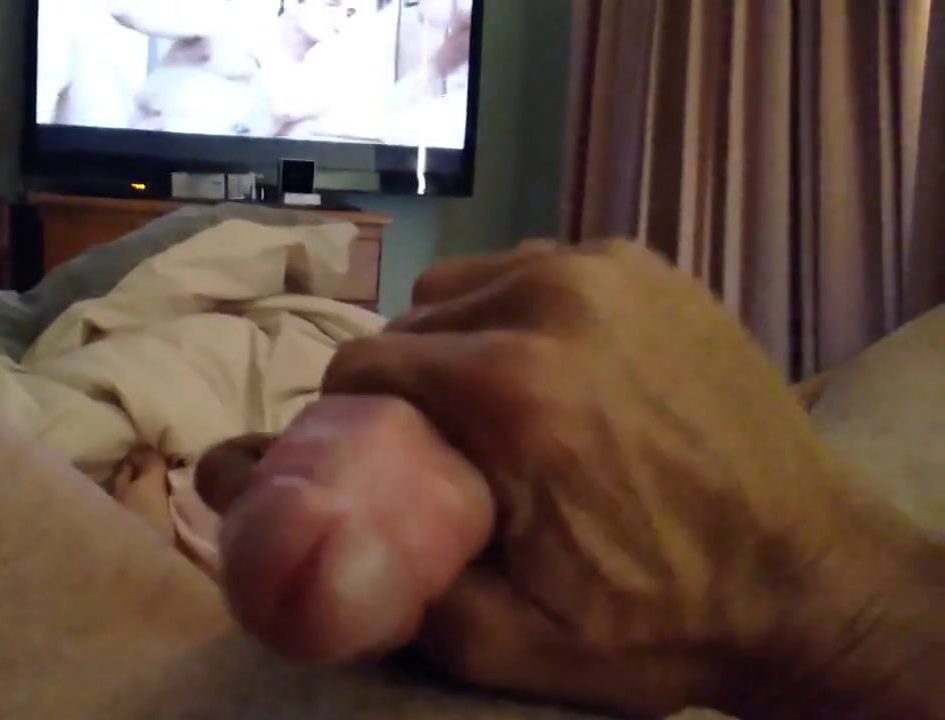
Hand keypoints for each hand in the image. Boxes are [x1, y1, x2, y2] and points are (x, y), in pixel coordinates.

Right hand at [206, 241, 934, 717]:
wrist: (809, 582)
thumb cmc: (656, 618)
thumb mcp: (502, 641)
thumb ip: (390, 578)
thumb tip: (313, 522)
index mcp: (505, 386)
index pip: (361, 365)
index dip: (351, 419)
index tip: (378, 459)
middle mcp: (548, 300)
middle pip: (412, 322)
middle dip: (410, 384)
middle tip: (449, 449)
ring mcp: (605, 270)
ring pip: (468, 285)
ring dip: (462, 340)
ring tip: (503, 406)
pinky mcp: (647, 265)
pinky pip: (535, 269)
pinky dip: (523, 312)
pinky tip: (560, 369)